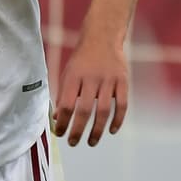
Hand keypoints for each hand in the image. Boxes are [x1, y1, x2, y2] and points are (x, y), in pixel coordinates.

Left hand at [52, 31, 128, 145]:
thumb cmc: (81, 60)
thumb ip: (63, 95)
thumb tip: (58, 119)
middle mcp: (91, 78)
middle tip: (73, 142)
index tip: (59, 134)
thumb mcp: (67, 73)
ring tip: (91, 142)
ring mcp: (108, 80)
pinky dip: (118, 120)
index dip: (62, 121)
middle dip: (78, 130)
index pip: (66, 104)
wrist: (102, 38)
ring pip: (103, 110)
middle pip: (84, 110)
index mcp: (73, 76)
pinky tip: (112, 131)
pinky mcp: (123, 81)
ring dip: (97, 129)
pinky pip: (122, 104)